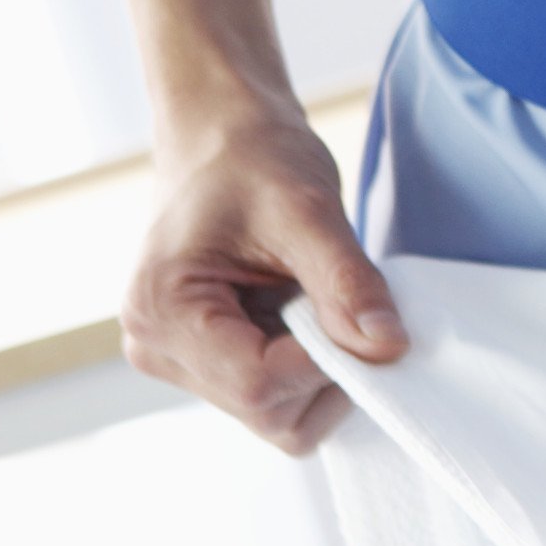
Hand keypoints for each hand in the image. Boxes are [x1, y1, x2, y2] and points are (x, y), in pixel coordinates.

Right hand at [124, 106, 402, 453]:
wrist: (221, 132)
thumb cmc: (250, 156)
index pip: (257, 385)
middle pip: (265, 410)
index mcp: (162, 312)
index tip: (366, 321)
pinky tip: (308, 310)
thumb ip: (346, 284)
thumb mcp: (308, 209)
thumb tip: (387, 347)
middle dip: (325, 370)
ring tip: (319, 298)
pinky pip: (272, 392)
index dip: (326, 365)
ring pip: (274, 412)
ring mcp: (180, 358)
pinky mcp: (207, 357)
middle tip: (348, 305)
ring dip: (319, 370)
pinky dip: (308, 364)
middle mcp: (157, 348)